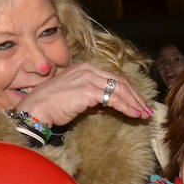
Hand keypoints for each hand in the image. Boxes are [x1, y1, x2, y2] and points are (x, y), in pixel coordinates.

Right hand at [16, 62, 149, 125]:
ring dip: (134, 103)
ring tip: (144, 114)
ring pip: (119, 90)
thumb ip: (93, 99)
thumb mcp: (77, 98)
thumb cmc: (52, 106)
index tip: (138, 103)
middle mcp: (87, 70)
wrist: (36, 108)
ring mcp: (87, 79)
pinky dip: (126, 107)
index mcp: (84, 69)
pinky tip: (133, 115)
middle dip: (136, 97)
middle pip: (120, 82)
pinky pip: (113, 99)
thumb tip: (108, 105)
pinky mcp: (88, 90)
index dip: (129, 91)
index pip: (113, 78)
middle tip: (146, 109)